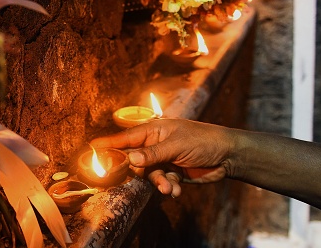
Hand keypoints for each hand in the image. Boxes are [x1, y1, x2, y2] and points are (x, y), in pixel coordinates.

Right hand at [90, 119, 235, 197]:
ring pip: (150, 175)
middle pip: (136, 161)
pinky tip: (178, 190)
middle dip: (140, 172)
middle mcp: (155, 144)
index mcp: (153, 131)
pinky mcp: (173, 172)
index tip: (91, 148)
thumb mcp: (175, 146)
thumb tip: (129, 159)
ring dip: (159, 183)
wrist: (229, 155)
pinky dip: (170, 187)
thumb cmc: (203, 141)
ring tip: (170, 188)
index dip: (109, 144)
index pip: (126, 138)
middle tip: (138, 179)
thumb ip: (151, 154)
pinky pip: (163, 182)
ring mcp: (164, 159)